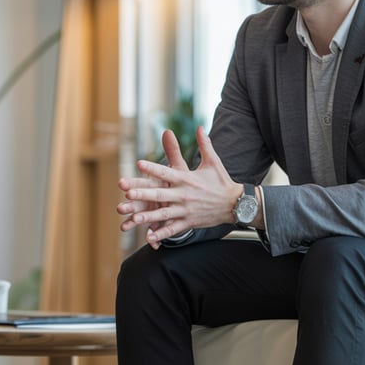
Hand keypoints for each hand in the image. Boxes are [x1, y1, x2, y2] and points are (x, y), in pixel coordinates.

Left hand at [116, 126, 241, 248]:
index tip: (139, 164)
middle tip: (127, 193)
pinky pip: (173, 230)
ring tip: (133, 218)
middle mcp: (184, 195)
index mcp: (187, 179)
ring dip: (148, 217)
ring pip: (164, 215)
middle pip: (161, 195)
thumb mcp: (213, 162)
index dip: (153, 168)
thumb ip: (204, 144)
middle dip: (144, 194)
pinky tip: (148, 237)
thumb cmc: (221, 182)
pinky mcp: (190, 222)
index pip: (167, 173)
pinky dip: (161, 234)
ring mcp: (186, 210)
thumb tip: (199, 127)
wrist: (237, 204)